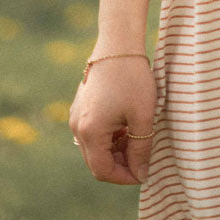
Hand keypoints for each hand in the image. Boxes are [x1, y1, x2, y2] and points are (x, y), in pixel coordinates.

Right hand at [69, 58, 157, 185]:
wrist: (118, 43)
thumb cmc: (132, 78)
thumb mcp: (143, 115)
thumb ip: (141, 149)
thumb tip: (141, 174)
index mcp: (90, 132)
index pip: (103, 171)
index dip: (124, 177)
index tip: (143, 171)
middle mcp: (76, 127)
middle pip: (96, 161)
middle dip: (120, 164)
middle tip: (142, 155)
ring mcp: (75, 116)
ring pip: (94, 148)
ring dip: (115, 150)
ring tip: (136, 137)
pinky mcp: (80, 106)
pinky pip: (92, 133)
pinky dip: (108, 136)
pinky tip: (126, 124)